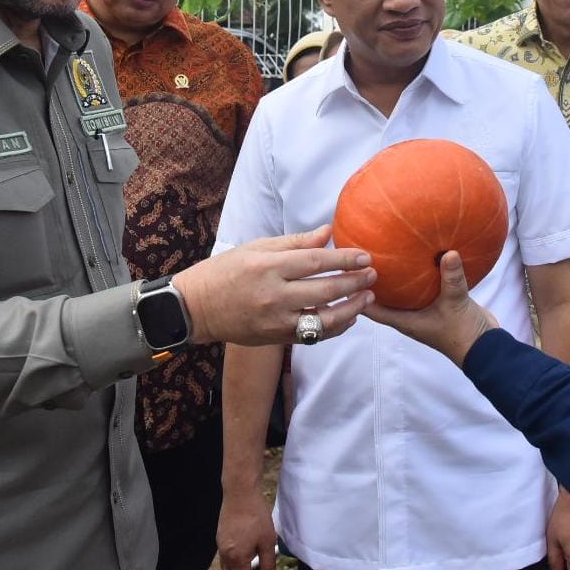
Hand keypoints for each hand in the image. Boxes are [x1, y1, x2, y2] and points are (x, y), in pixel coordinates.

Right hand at [174, 226, 375, 346]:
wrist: (196, 308)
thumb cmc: (226, 271)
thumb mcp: (256, 248)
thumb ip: (294, 242)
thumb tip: (327, 232)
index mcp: (268, 266)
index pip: (315, 262)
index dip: (344, 259)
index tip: (365, 256)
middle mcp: (274, 295)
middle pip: (325, 290)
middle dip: (354, 283)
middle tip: (373, 275)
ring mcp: (276, 320)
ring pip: (324, 319)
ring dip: (351, 308)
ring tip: (367, 297)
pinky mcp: (276, 338)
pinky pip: (313, 335)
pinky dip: (335, 327)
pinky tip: (348, 316)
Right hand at [216, 488, 277, 569]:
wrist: (240, 493)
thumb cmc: (256, 515)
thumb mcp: (267, 541)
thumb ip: (268, 563)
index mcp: (237, 557)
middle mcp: (225, 554)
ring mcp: (220, 545)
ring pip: (225, 569)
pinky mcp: (220, 536)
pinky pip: (223, 559)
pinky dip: (231, 567)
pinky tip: (240, 562)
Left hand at [363, 251, 498, 365]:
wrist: (486, 347)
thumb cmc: (464, 333)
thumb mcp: (456, 303)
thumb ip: (451, 279)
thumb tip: (449, 252)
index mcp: (404, 320)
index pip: (370, 308)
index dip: (355, 293)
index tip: (346, 270)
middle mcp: (407, 314)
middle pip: (380, 298)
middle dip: (369, 280)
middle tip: (360, 254)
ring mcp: (420, 309)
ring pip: (399, 292)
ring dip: (391, 276)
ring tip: (382, 250)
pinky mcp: (434, 303)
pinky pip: (419, 287)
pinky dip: (414, 274)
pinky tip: (416, 255)